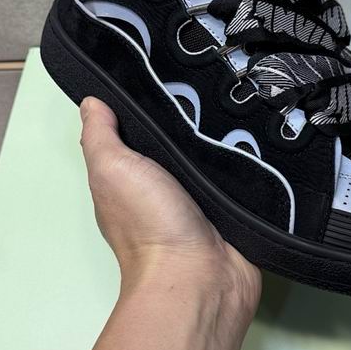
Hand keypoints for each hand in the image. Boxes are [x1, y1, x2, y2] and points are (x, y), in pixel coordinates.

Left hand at [79, 97, 260, 319]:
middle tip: (213, 81)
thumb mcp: (113, 169)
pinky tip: (259, 135)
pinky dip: (251, 158)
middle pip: (180, 138)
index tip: (165, 72)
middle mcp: (165, 186)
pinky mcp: (234, 206)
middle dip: (195, 114)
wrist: (200, 278)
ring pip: (215, 152)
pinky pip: (244, 173)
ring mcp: (201, 198)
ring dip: (226, 134)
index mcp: (131, 177)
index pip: (139, 130)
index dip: (149, 103)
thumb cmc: (149, 226)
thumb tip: (92, 102)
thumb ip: (100, 136)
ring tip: (242, 98)